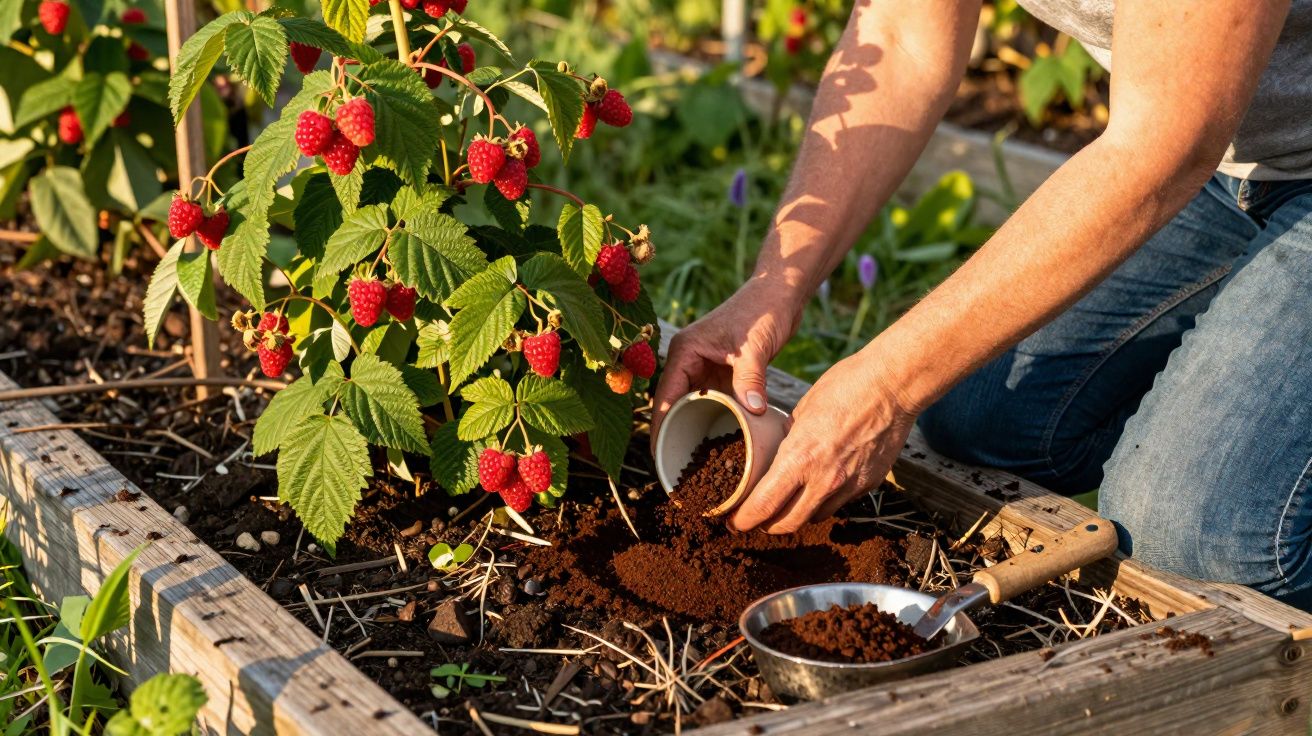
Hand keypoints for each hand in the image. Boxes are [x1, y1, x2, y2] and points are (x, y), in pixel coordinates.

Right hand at [650, 281, 800, 448]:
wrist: (780, 291)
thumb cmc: (763, 310)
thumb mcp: (755, 348)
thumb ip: (750, 381)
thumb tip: (753, 414)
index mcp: (685, 351)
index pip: (665, 396)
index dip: (660, 426)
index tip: (659, 455)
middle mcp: (688, 359)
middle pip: (674, 403)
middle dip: (673, 432)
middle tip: (676, 467)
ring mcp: (704, 365)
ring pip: (693, 403)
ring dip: (693, 427)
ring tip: (694, 462)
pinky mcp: (721, 371)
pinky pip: (712, 400)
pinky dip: (714, 417)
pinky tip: (719, 441)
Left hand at [730, 353, 916, 532]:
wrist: (893, 385)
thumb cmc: (846, 386)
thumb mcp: (802, 409)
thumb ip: (790, 439)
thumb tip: (779, 451)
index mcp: (800, 458)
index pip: (764, 505)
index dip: (745, 519)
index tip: (735, 521)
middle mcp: (824, 479)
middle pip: (787, 524)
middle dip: (767, 526)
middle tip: (756, 519)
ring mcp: (849, 485)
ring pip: (814, 517)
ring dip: (797, 515)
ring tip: (786, 504)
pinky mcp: (869, 484)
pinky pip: (840, 502)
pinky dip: (825, 500)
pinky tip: (820, 486)